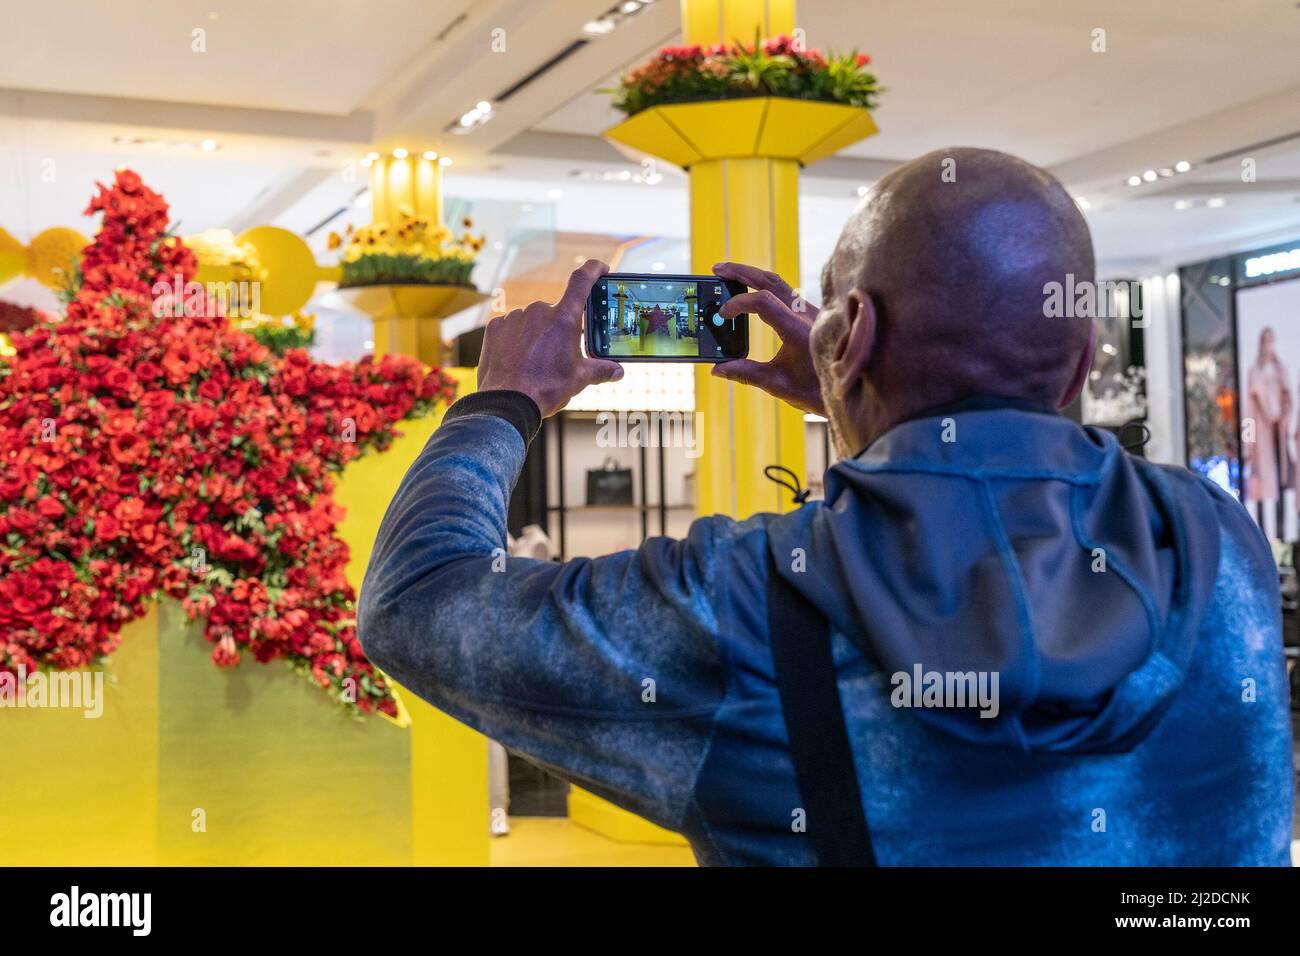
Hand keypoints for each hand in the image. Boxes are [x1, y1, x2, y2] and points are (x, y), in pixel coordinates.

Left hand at [478, 259, 623, 416]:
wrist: (507, 402)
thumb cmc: (546, 388)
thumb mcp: (579, 379)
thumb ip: (600, 370)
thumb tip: (618, 371)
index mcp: (563, 318)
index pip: (582, 281)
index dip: (593, 269)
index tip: (600, 268)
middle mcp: (539, 311)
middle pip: (556, 311)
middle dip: (560, 327)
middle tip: (560, 352)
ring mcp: (515, 317)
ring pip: (533, 320)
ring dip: (537, 334)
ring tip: (536, 361)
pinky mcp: (496, 326)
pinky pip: (512, 327)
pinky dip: (517, 338)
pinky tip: (518, 358)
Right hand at [710, 261, 823, 415]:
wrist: (851, 388)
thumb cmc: (816, 390)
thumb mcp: (778, 385)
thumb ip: (746, 374)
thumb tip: (718, 369)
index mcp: (798, 330)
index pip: (763, 303)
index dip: (738, 304)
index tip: (723, 315)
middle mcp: (805, 314)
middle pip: (769, 281)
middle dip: (740, 273)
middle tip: (716, 269)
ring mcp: (809, 311)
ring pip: (778, 282)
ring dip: (752, 275)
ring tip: (728, 273)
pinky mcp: (811, 313)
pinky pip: (785, 291)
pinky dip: (764, 285)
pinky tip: (750, 288)